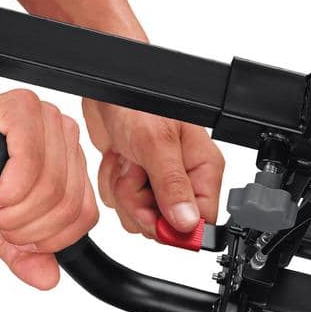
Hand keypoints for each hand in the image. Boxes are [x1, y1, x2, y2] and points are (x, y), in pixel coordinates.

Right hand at [0, 89, 97, 289]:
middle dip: (25, 228)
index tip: (17, 237)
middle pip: (69, 206)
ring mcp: (45, 119)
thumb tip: (49, 280)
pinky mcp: (21, 108)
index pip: (85, 214)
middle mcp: (62, 136)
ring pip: (52, 190)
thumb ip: (25, 253)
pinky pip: (32, 165)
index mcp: (68, 160)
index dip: (50, 239)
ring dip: (12, 213)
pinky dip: (8, 191)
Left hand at [82, 99, 223, 238]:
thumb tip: (187, 223)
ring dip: (124, 192)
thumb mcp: (157, 144)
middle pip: (167, 224)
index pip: (201, 221)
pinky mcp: (136, 181)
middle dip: (142, 204)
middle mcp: (185, 179)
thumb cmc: (138, 101)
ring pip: (141, 216)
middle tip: (136, 174)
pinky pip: (122, 204)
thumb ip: (173, 186)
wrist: (106, 85)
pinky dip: (112, 183)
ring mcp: (158, 182)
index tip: (156, 214)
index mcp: (204, 170)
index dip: (176, 226)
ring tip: (128, 161)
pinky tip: (119, 160)